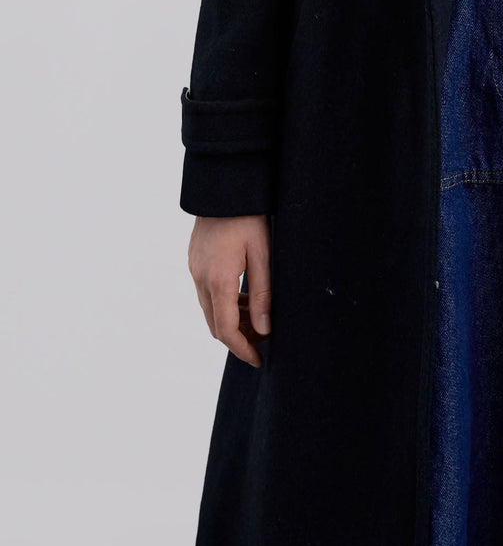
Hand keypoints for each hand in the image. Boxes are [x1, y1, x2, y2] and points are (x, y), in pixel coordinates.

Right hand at [188, 214, 271, 366]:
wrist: (224, 185)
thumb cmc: (249, 216)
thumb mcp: (262, 253)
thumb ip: (263, 293)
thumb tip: (264, 328)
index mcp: (218, 279)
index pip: (226, 329)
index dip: (241, 349)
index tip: (258, 360)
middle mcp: (200, 277)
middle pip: (215, 323)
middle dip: (237, 338)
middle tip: (262, 342)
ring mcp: (194, 268)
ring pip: (210, 308)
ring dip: (231, 319)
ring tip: (258, 319)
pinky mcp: (195, 260)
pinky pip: (207, 292)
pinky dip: (224, 303)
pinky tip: (244, 297)